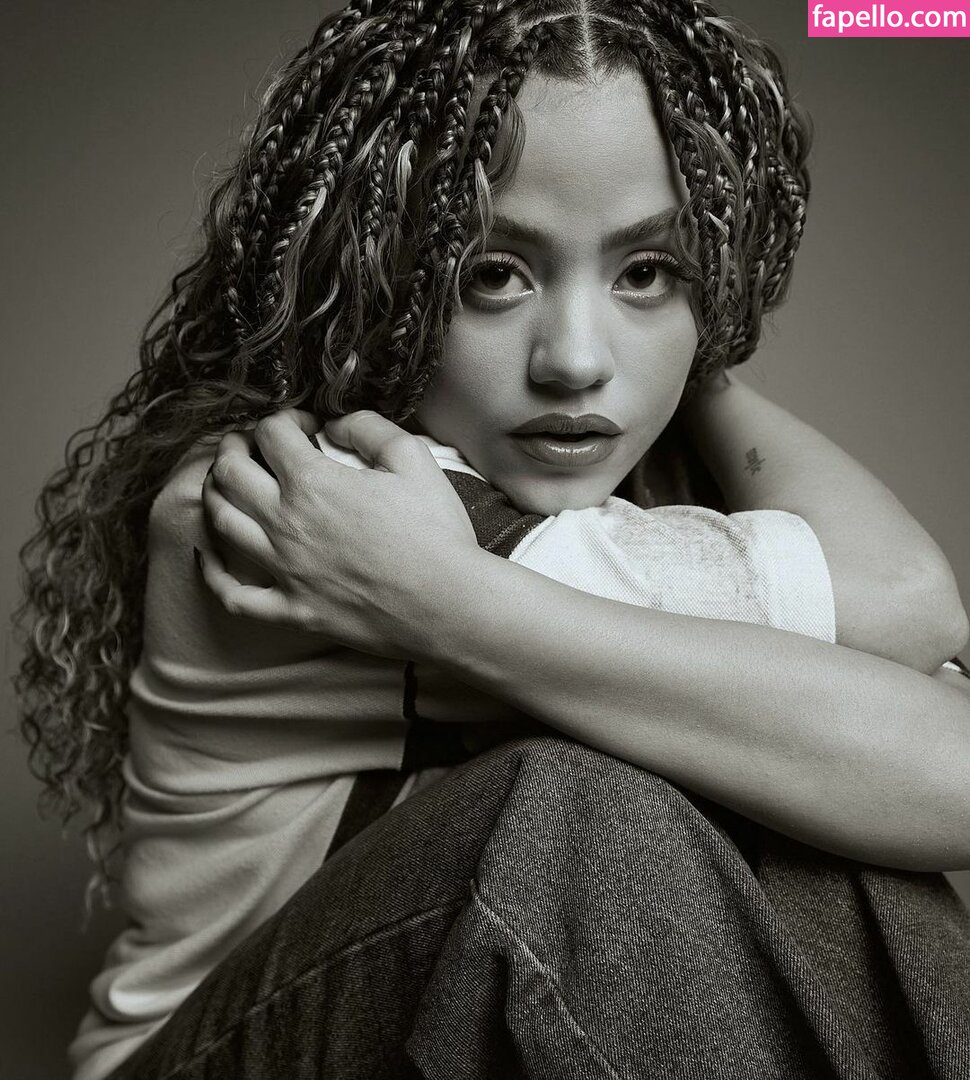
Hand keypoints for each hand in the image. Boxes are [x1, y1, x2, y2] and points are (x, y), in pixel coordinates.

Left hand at [196, 408, 479, 657]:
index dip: (283, 419)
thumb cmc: (436, 533)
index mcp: (313, 482)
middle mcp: (285, 522)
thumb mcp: (413, 460)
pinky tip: (206, 555)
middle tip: (248, 444)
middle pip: (231, 472)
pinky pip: (232, 594)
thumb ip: (368, 428)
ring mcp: (283, 569)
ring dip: (215, 493)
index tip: (303, 425)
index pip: (271, 434)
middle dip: (234, 447)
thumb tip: (335, 424)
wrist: (447, 604)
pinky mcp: (290, 609)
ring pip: (222, 523)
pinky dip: (211, 572)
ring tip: (224, 482)